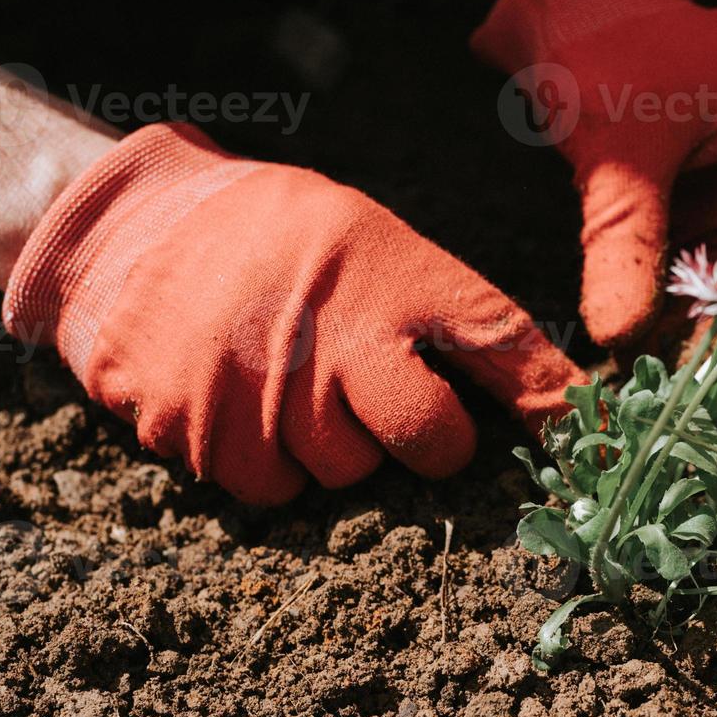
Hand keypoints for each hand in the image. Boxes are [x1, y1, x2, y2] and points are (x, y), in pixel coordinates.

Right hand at [3, 124, 585, 504]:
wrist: (131, 226)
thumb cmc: (274, 234)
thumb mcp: (370, 237)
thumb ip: (443, 312)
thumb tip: (545, 392)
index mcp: (388, 276)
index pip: (500, 341)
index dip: (550, 399)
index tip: (585, 437)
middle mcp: (336, 338)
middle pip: (431, 442)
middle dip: (432, 443)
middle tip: (397, 408)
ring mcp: (265, 391)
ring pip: (346, 474)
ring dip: (337, 448)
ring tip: (300, 384)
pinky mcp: (200, 432)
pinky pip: (272, 489)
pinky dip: (271, 464)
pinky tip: (251, 407)